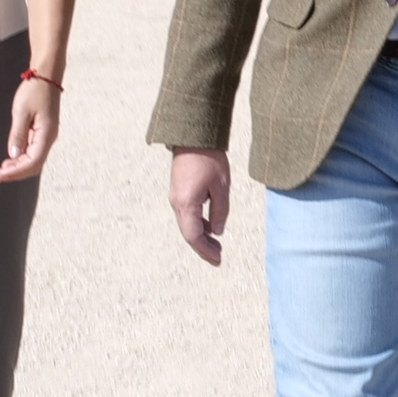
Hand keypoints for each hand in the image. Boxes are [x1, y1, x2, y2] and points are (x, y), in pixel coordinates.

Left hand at [0, 73, 59, 184]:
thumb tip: (13, 154)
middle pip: (33, 165)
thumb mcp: (21, 111)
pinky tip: (10, 159)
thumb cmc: (35, 90)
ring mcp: (46, 136)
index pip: (32, 162)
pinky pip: (33, 152)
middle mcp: (49, 138)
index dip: (15, 172)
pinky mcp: (42, 133)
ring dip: (18, 167)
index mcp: (46, 134)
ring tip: (0, 170)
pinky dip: (21, 158)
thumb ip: (17, 134)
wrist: (46, 76)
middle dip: (15, 173)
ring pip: (33, 160)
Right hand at [169, 147, 230, 266]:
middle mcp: (177, 203)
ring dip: (201, 236)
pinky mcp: (179, 192)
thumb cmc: (209, 159)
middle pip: (188, 233)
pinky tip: (210, 227)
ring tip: (217, 245)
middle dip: (203, 247)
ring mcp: (176, 197)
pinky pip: (187, 214)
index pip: (194, 236)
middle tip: (219, 257)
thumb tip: (217, 232)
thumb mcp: (221, 187)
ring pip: (187, 225)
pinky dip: (198, 225)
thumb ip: (220, 212)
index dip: (206, 250)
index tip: (218, 259)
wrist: (193, 136)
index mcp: (187, 203)